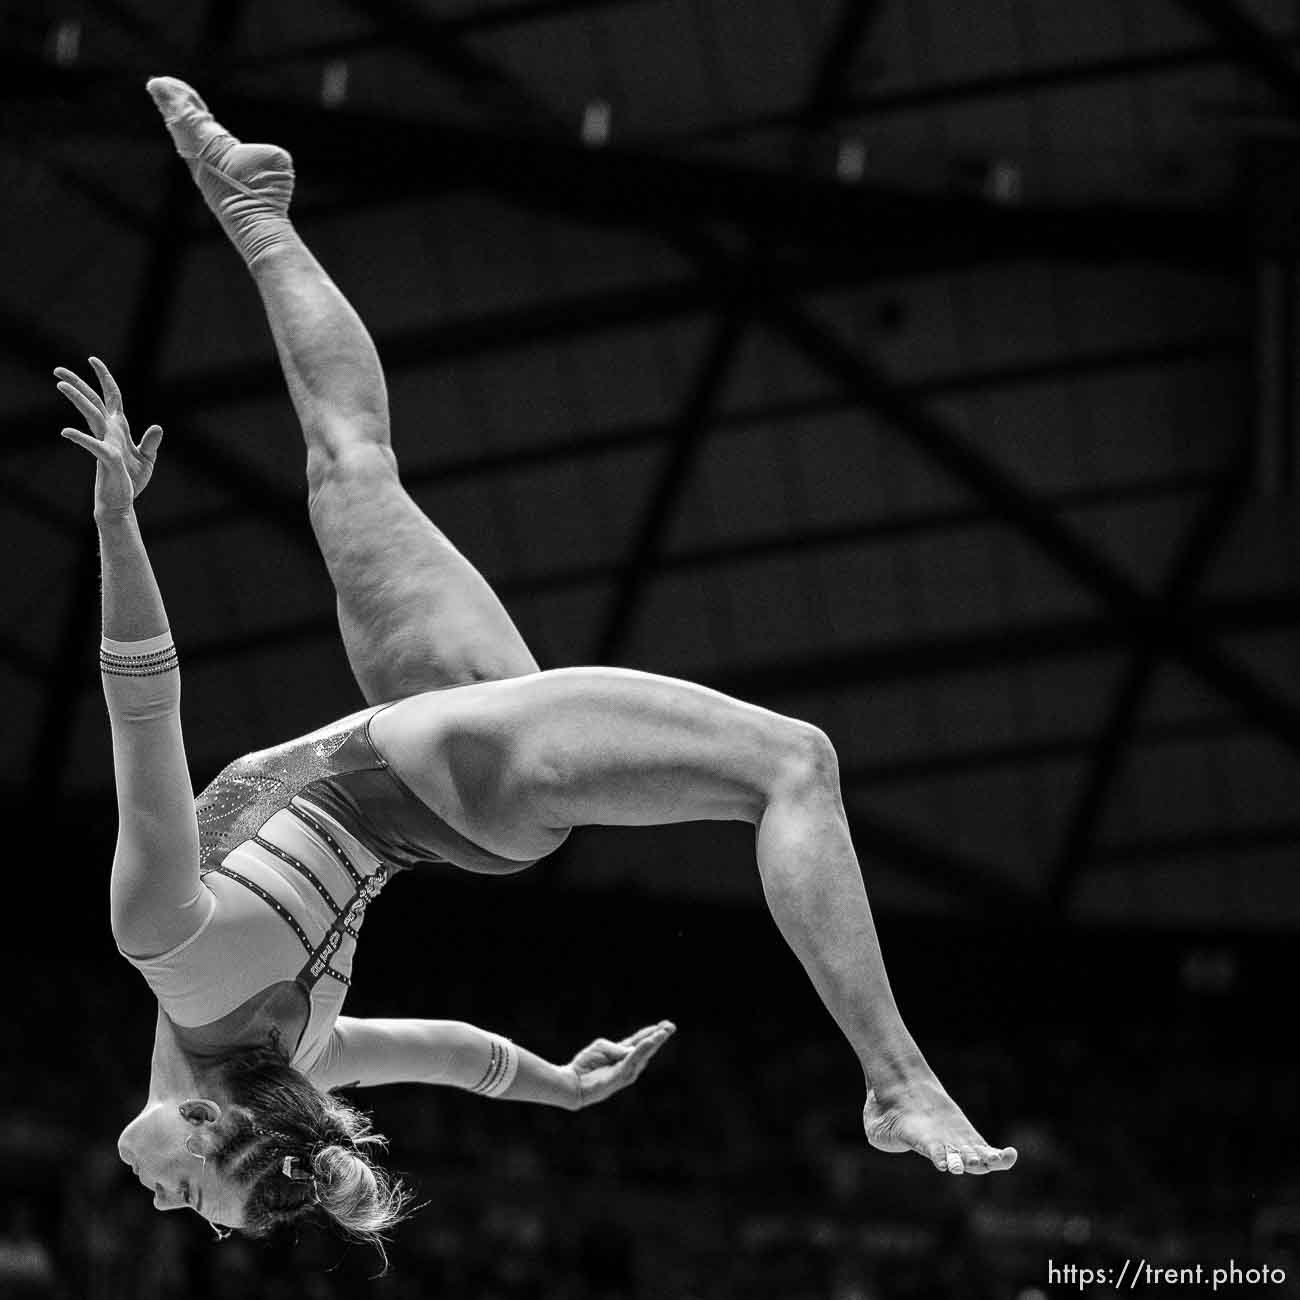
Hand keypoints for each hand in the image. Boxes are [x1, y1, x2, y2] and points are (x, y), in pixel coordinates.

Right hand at [55, 357, 162, 515]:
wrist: (122, 501)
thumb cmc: (131, 480)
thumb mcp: (147, 459)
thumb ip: (150, 442)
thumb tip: (157, 426)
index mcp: (119, 428)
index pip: (112, 397)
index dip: (104, 378)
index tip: (92, 360)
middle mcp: (109, 431)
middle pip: (93, 401)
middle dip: (78, 384)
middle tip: (57, 369)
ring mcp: (106, 443)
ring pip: (92, 415)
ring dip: (77, 399)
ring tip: (60, 385)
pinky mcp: (107, 458)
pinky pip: (94, 445)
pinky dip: (82, 438)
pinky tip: (66, 432)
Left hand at [567, 1020, 674, 1109]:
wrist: (571, 1083)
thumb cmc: (584, 1065)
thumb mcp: (601, 1047)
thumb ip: (616, 1047)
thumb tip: (631, 1050)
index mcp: (622, 1055)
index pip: (640, 1042)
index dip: (652, 1033)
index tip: (665, 1025)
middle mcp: (627, 1064)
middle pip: (646, 1049)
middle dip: (659, 1038)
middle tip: (671, 1026)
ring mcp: (625, 1073)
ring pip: (642, 1056)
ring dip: (653, 1044)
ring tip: (662, 1033)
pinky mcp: (619, 1078)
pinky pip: (631, 1063)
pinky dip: (640, 1052)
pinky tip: (648, 1043)